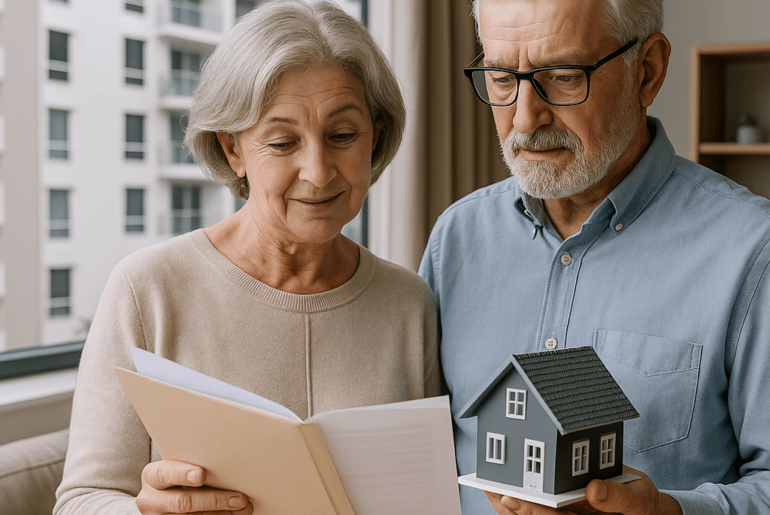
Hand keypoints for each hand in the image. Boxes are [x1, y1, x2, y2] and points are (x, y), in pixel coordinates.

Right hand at [136, 459, 252, 514]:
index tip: (201, 474)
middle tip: (240, 498)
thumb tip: (228, 461)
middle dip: (214, 500)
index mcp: (153, 476)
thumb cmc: (179, 474)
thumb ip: (195, 464)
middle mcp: (151, 499)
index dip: (183, 474)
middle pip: (183, 502)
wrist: (164, 495)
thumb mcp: (179, 466)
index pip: (166, 474)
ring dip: (221, 514)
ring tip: (243, 509)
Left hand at [485, 466, 680, 514]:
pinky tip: (504, 485)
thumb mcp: (639, 500)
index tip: (511, 498)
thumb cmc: (644, 505)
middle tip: (490, 489)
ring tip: (487, 486)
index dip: (531, 512)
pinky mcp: (565, 509)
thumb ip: (618, 498)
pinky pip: (540, 507)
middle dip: (512, 507)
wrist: (649, 508)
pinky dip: (522, 495)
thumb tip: (592, 491)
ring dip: (508, 503)